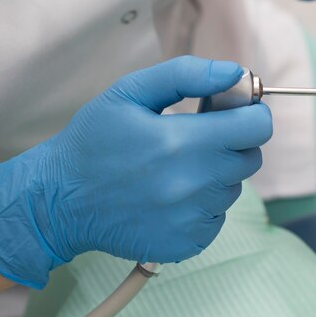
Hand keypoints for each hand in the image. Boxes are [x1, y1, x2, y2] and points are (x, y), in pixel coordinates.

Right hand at [0, 57, 271, 287]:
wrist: (59, 201)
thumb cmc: (94, 141)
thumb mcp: (129, 92)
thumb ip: (187, 75)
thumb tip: (235, 73)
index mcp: (183, 142)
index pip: (256, 128)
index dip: (252, 115)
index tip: (237, 112)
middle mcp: (194, 185)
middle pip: (249, 158)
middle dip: (233, 143)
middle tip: (198, 138)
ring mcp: (192, 218)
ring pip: (233, 188)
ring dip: (216, 175)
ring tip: (175, 169)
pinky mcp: (189, 243)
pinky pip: (217, 217)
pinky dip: (203, 205)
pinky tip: (170, 196)